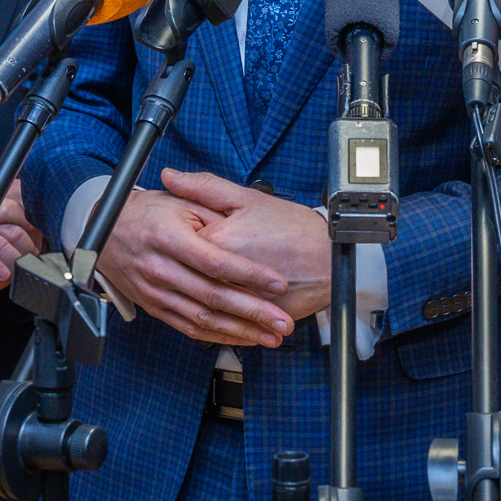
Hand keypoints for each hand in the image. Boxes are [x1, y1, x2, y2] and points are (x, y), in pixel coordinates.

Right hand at [96, 171, 295, 346]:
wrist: (105, 233)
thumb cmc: (146, 213)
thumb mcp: (178, 200)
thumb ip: (211, 210)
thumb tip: (242, 223)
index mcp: (169, 238)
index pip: (216, 262)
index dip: (249, 275)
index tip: (278, 283)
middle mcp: (161, 269)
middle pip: (213, 296)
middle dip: (253, 312)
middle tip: (282, 322)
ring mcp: (156, 293)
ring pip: (203, 319)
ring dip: (240, 331)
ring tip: (270, 337)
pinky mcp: (156, 308)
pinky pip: (189, 328)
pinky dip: (218, 336)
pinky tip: (243, 338)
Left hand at [173, 170, 331, 322]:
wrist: (331, 256)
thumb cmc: (294, 227)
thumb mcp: (248, 198)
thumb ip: (204, 186)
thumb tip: (169, 176)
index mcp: (215, 241)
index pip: (176, 244)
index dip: (170, 240)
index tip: (169, 240)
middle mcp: (221, 274)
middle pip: (185, 277)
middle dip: (177, 273)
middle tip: (174, 268)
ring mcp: (236, 298)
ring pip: (203, 304)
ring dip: (191, 299)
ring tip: (189, 291)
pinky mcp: (252, 318)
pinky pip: (226, 323)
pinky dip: (219, 322)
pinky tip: (216, 314)